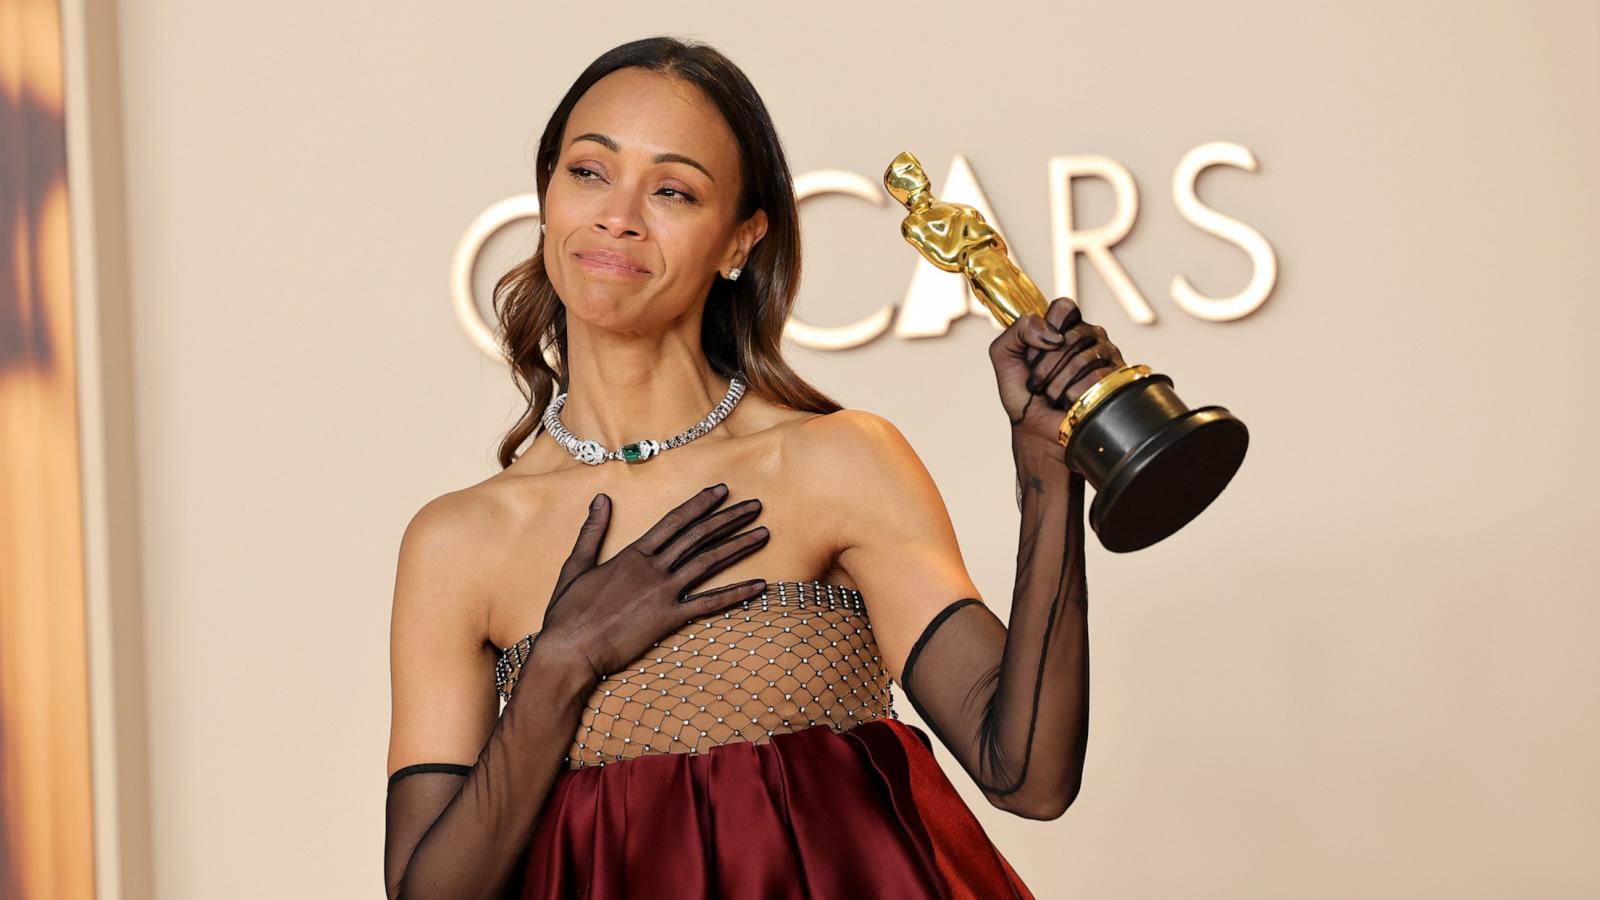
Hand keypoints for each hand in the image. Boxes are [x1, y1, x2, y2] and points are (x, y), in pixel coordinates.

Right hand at [537, 483, 770, 681]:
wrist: (569, 649)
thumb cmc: (568, 611)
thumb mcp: (576, 565)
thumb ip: (592, 530)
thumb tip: (600, 498)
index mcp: (632, 553)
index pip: (674, 521)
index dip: (700, 504)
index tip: (722, 491)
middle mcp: (653, 568)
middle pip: (698, 536)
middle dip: (729, 518)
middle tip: (754, 506)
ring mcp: (663, 593)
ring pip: (708, 563)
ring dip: (738, 546)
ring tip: (763, 533)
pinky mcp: (668, 619)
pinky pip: (709, 604)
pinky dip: (736, 594)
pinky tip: (759, 586)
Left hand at [988, 296, 1127, 452]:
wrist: (1036, 429)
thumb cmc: (1023, 392)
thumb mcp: (1004, 355)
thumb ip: (1017, 330)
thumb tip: (1053, 334)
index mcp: (1063, 326)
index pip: (1064, 307)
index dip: (1048, 327)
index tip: (1037, 349)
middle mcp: (1088, 336)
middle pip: (1072, 335)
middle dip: (1047, 365)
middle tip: (1038, 382)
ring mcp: (1106, 356)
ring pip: (1084, 359)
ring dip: (1058, 384)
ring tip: (1052, 395)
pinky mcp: (1115, 379)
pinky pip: (1097, 379)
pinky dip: (1073, 395)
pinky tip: (1069, 402)